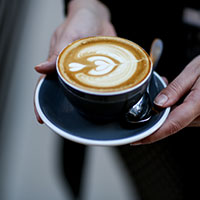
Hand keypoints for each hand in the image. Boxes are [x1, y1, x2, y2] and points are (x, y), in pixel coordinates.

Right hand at [34, 0, 115, 122]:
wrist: (99, 17)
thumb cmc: (80, 22)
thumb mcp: (67, 35)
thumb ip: (56, 53)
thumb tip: (39, 69)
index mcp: (59, 64)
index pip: (46, 86)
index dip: (42, 102)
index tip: (42, 118)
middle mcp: (71, 71)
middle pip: (65, 93)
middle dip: (65, 108)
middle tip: (70, 122)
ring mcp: (86, 72)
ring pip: (83, 92)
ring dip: (84, 103)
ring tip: (88, 117)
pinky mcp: (100, 71)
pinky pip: (99, 84)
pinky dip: (101, 93)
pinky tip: (105, 101)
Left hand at [132, 55, 199, 144]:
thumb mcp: (194, 72)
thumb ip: (175, 89)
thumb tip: (158, 104)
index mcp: (199, 105)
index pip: (171, 125)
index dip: (152, 135)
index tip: (137, 139)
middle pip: (170, 123)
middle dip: (155, 115)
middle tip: (149, 99)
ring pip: (175, 120)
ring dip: (164, 109)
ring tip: (165, 89)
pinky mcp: (199, 115)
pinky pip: (182, 116)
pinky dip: (173, 108)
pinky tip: (172, 95)